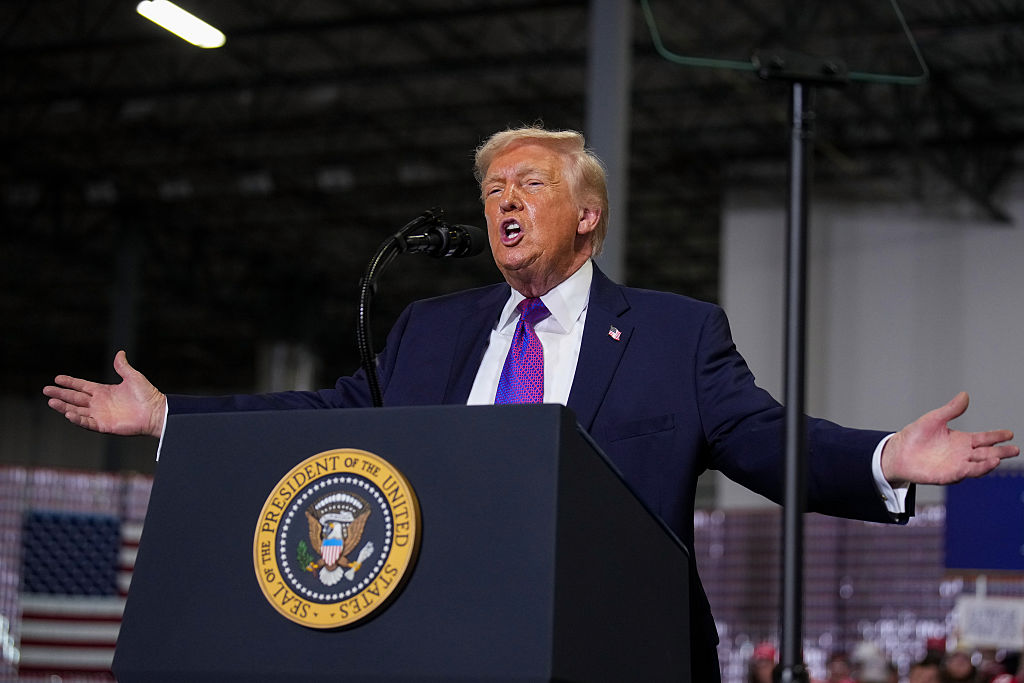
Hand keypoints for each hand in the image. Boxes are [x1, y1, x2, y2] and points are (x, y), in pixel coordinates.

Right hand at [43, 350, 166, 437]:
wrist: (156, 412)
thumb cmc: (147, 395)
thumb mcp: (133, 377)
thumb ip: (123, 366)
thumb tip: (120, 352)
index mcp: (104, 391)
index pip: (82, 386)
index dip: (70, 382)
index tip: (57, 378)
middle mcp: (99, 403)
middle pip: (75, 398)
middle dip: (61, 394)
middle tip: (46, 390)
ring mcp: (100, 415)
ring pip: (77, 410)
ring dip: (64, 407)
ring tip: (51, 402)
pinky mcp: (104, 426)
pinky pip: (87, 423)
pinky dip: (77, 419)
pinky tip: (68, 414)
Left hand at [881, 392, 1017, 485]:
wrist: (897, 452)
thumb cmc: (915, 436)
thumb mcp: (934, 419)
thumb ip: (951, 409)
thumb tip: (965, 395)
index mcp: (961, 440)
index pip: (984, 438)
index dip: (997, 436)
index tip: (1010, 433)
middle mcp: (962, 454)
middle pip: (986, 453)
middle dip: (1001, 452)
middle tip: (1015, 449)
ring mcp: (956, 465)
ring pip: (978, 465)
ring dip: (989, 463)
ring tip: (999, 458)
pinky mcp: (948, 475)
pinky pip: (965, 473)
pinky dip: (976, 470)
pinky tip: (984, 465)